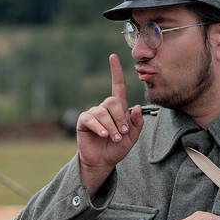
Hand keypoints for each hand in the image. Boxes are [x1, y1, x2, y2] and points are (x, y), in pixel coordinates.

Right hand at [76, 54, 142, 194]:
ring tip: (114, 138)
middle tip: (122, 133)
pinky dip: (100, 127)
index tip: (113, 56)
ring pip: (103, 112)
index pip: (118, 86)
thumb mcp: (132, 137)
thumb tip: (135, 106)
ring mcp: (93, 114)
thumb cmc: (117, 148)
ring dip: (111, 126)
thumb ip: (136, 123)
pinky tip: (104, 135)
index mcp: (118, 109)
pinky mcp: (83, 122)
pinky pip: (91, 119)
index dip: (116, 72)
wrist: (103, 162)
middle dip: (120, 117)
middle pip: (113, 101)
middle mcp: (104, 108)